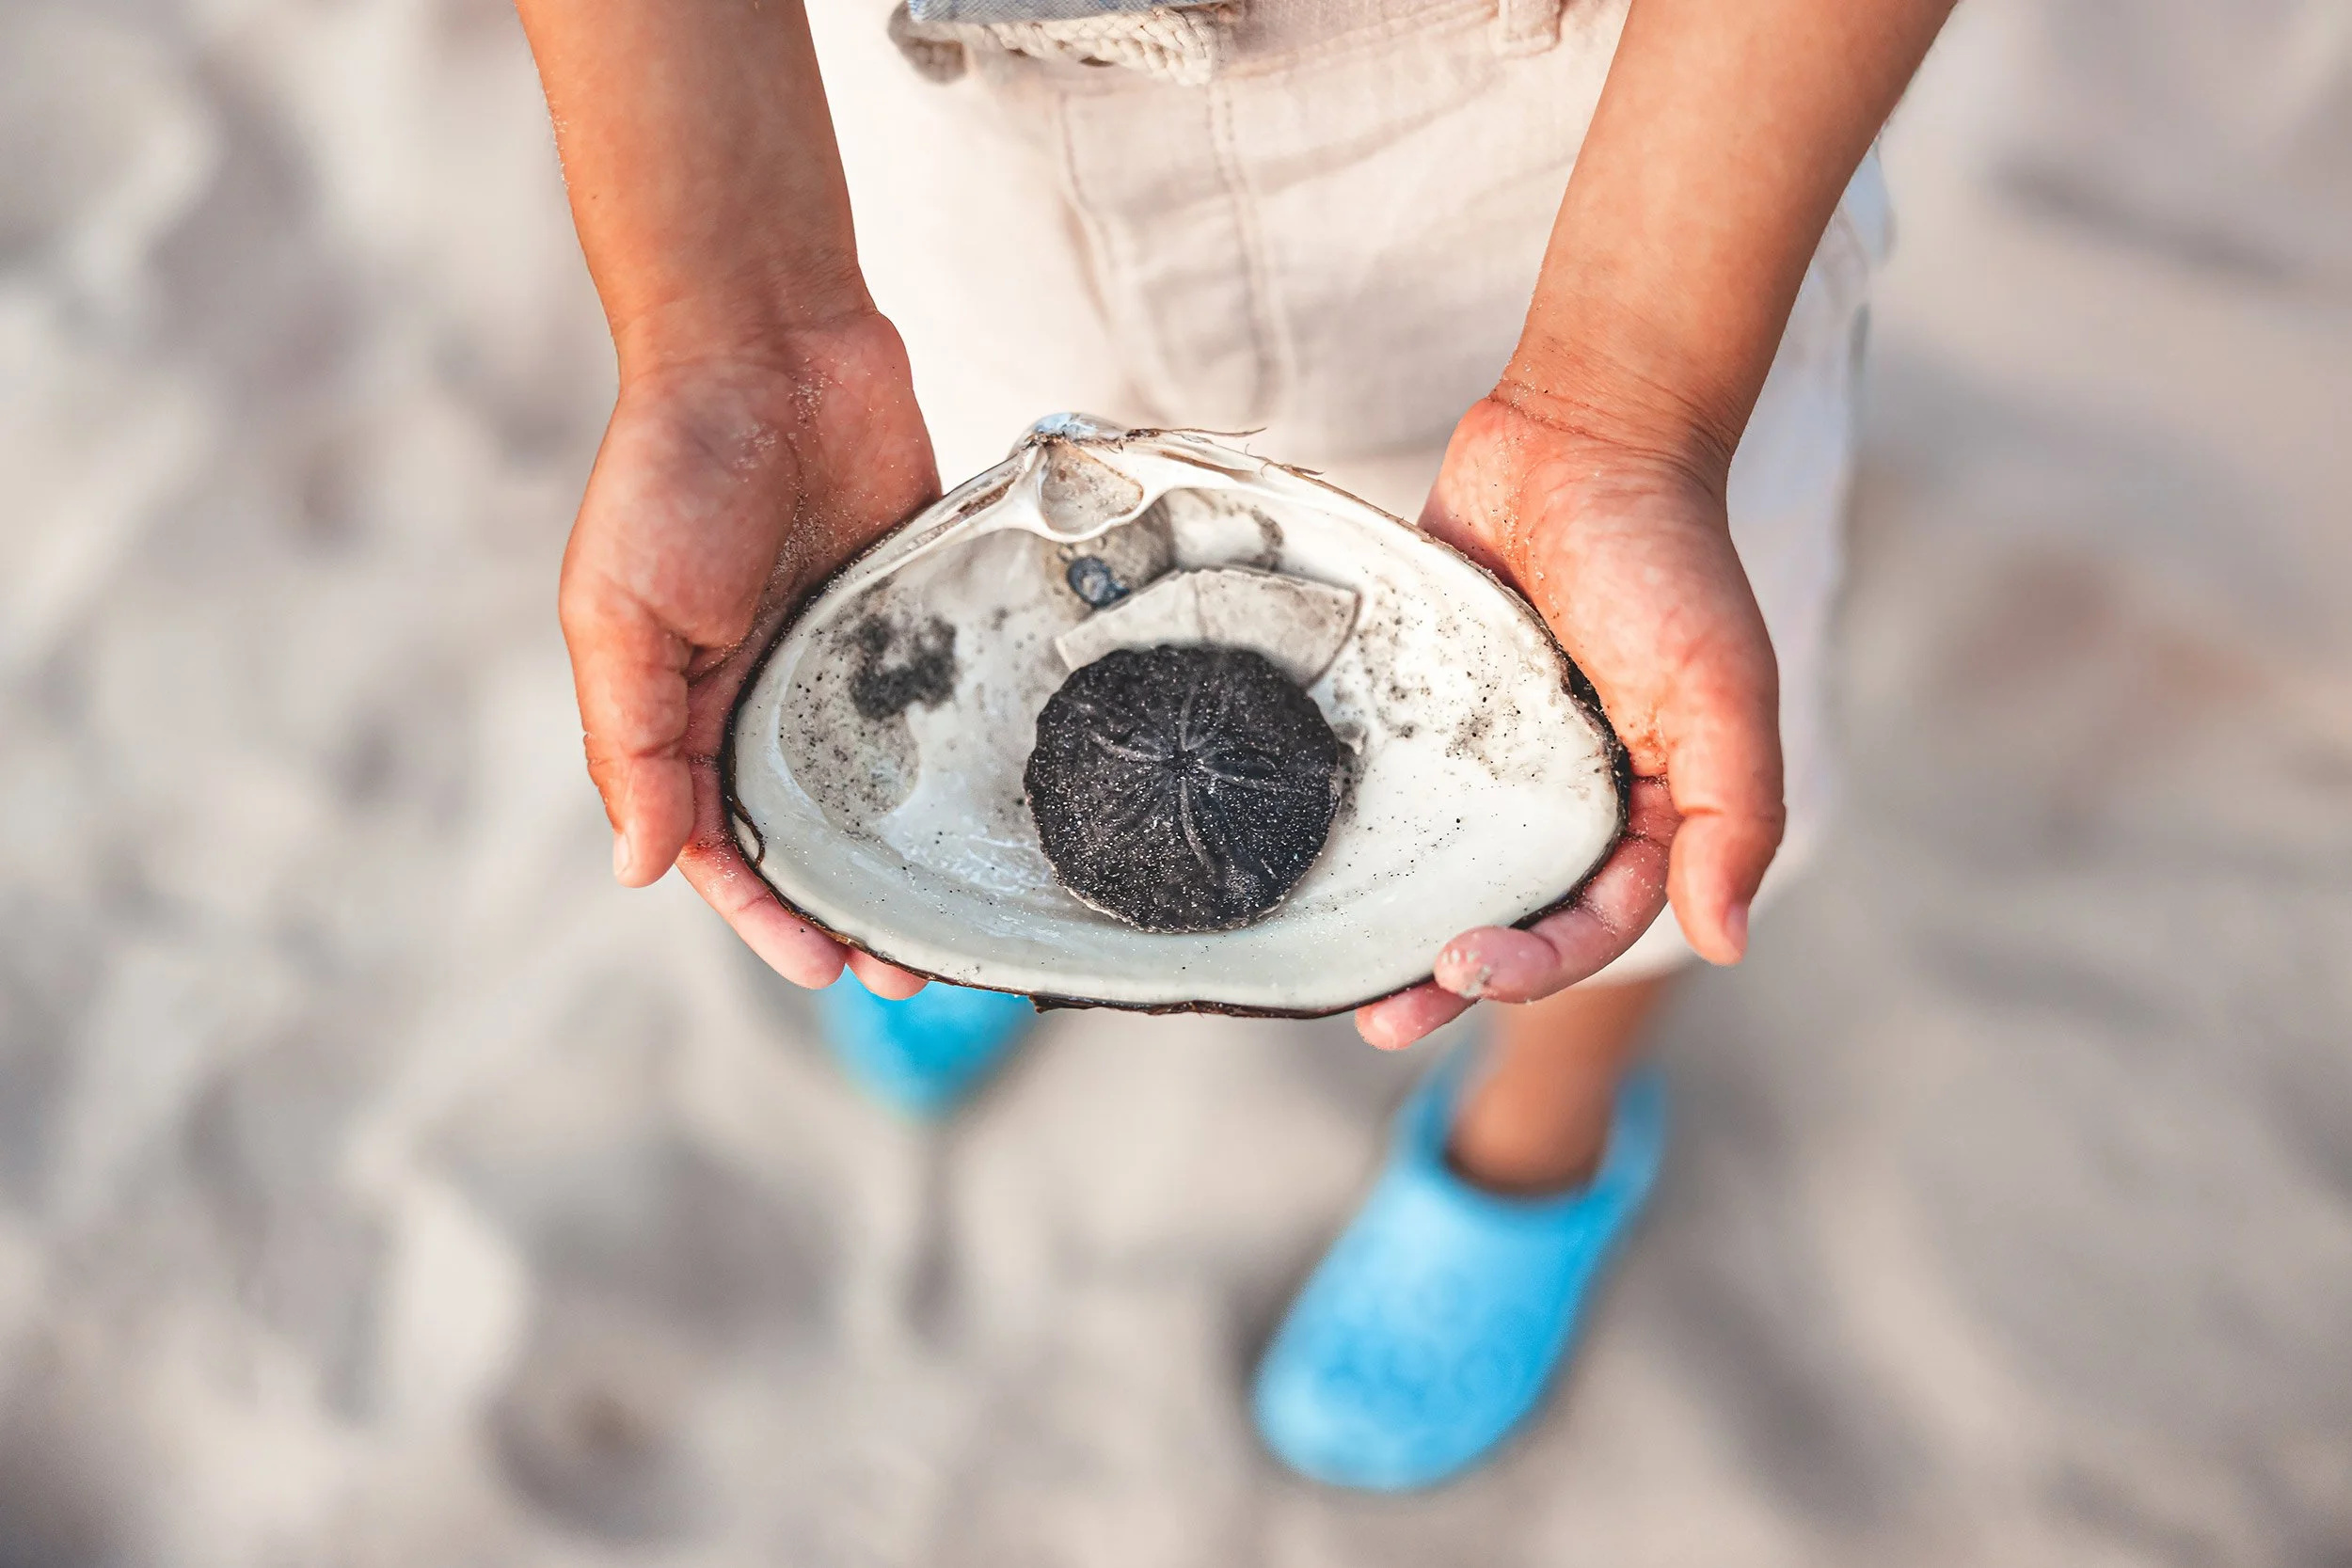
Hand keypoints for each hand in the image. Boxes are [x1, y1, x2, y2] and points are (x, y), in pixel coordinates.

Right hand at [559, 313, 937, 998]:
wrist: (764, 339)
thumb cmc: (669, 471)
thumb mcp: (618, 616)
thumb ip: (634, 743)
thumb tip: (641, 870)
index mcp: (685, 707)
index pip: (719, 845)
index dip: (764, 913)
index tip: (824, 968)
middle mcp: (766, 693)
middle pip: (811, 831)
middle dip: (855, 906)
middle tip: (913, 971)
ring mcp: (849, 655)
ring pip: (887, 783)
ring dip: (916, 855)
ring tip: (967, 922)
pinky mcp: (919, 608)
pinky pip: (946, 700)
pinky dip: (967, 760)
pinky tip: (1007, 809)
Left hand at [1355, 392, 1781, 1048]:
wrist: (1582, 434)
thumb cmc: (1665, 557)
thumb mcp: (1722, 692)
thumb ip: (1733, 818)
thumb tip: (1724, 941)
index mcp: (1645, 808)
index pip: (1596, 919)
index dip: (1537, 963)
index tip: (1464, 971)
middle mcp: (1565, 794)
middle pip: (1510, 915)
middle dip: (1449, 982)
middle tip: (1382, 1019)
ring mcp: (1487, 755)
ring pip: (1442, 867)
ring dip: (1395, 930)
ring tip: (1336, 983)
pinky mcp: (1423, 707)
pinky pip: (1388, 785)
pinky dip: (1358, 833)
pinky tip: (1302, 868)